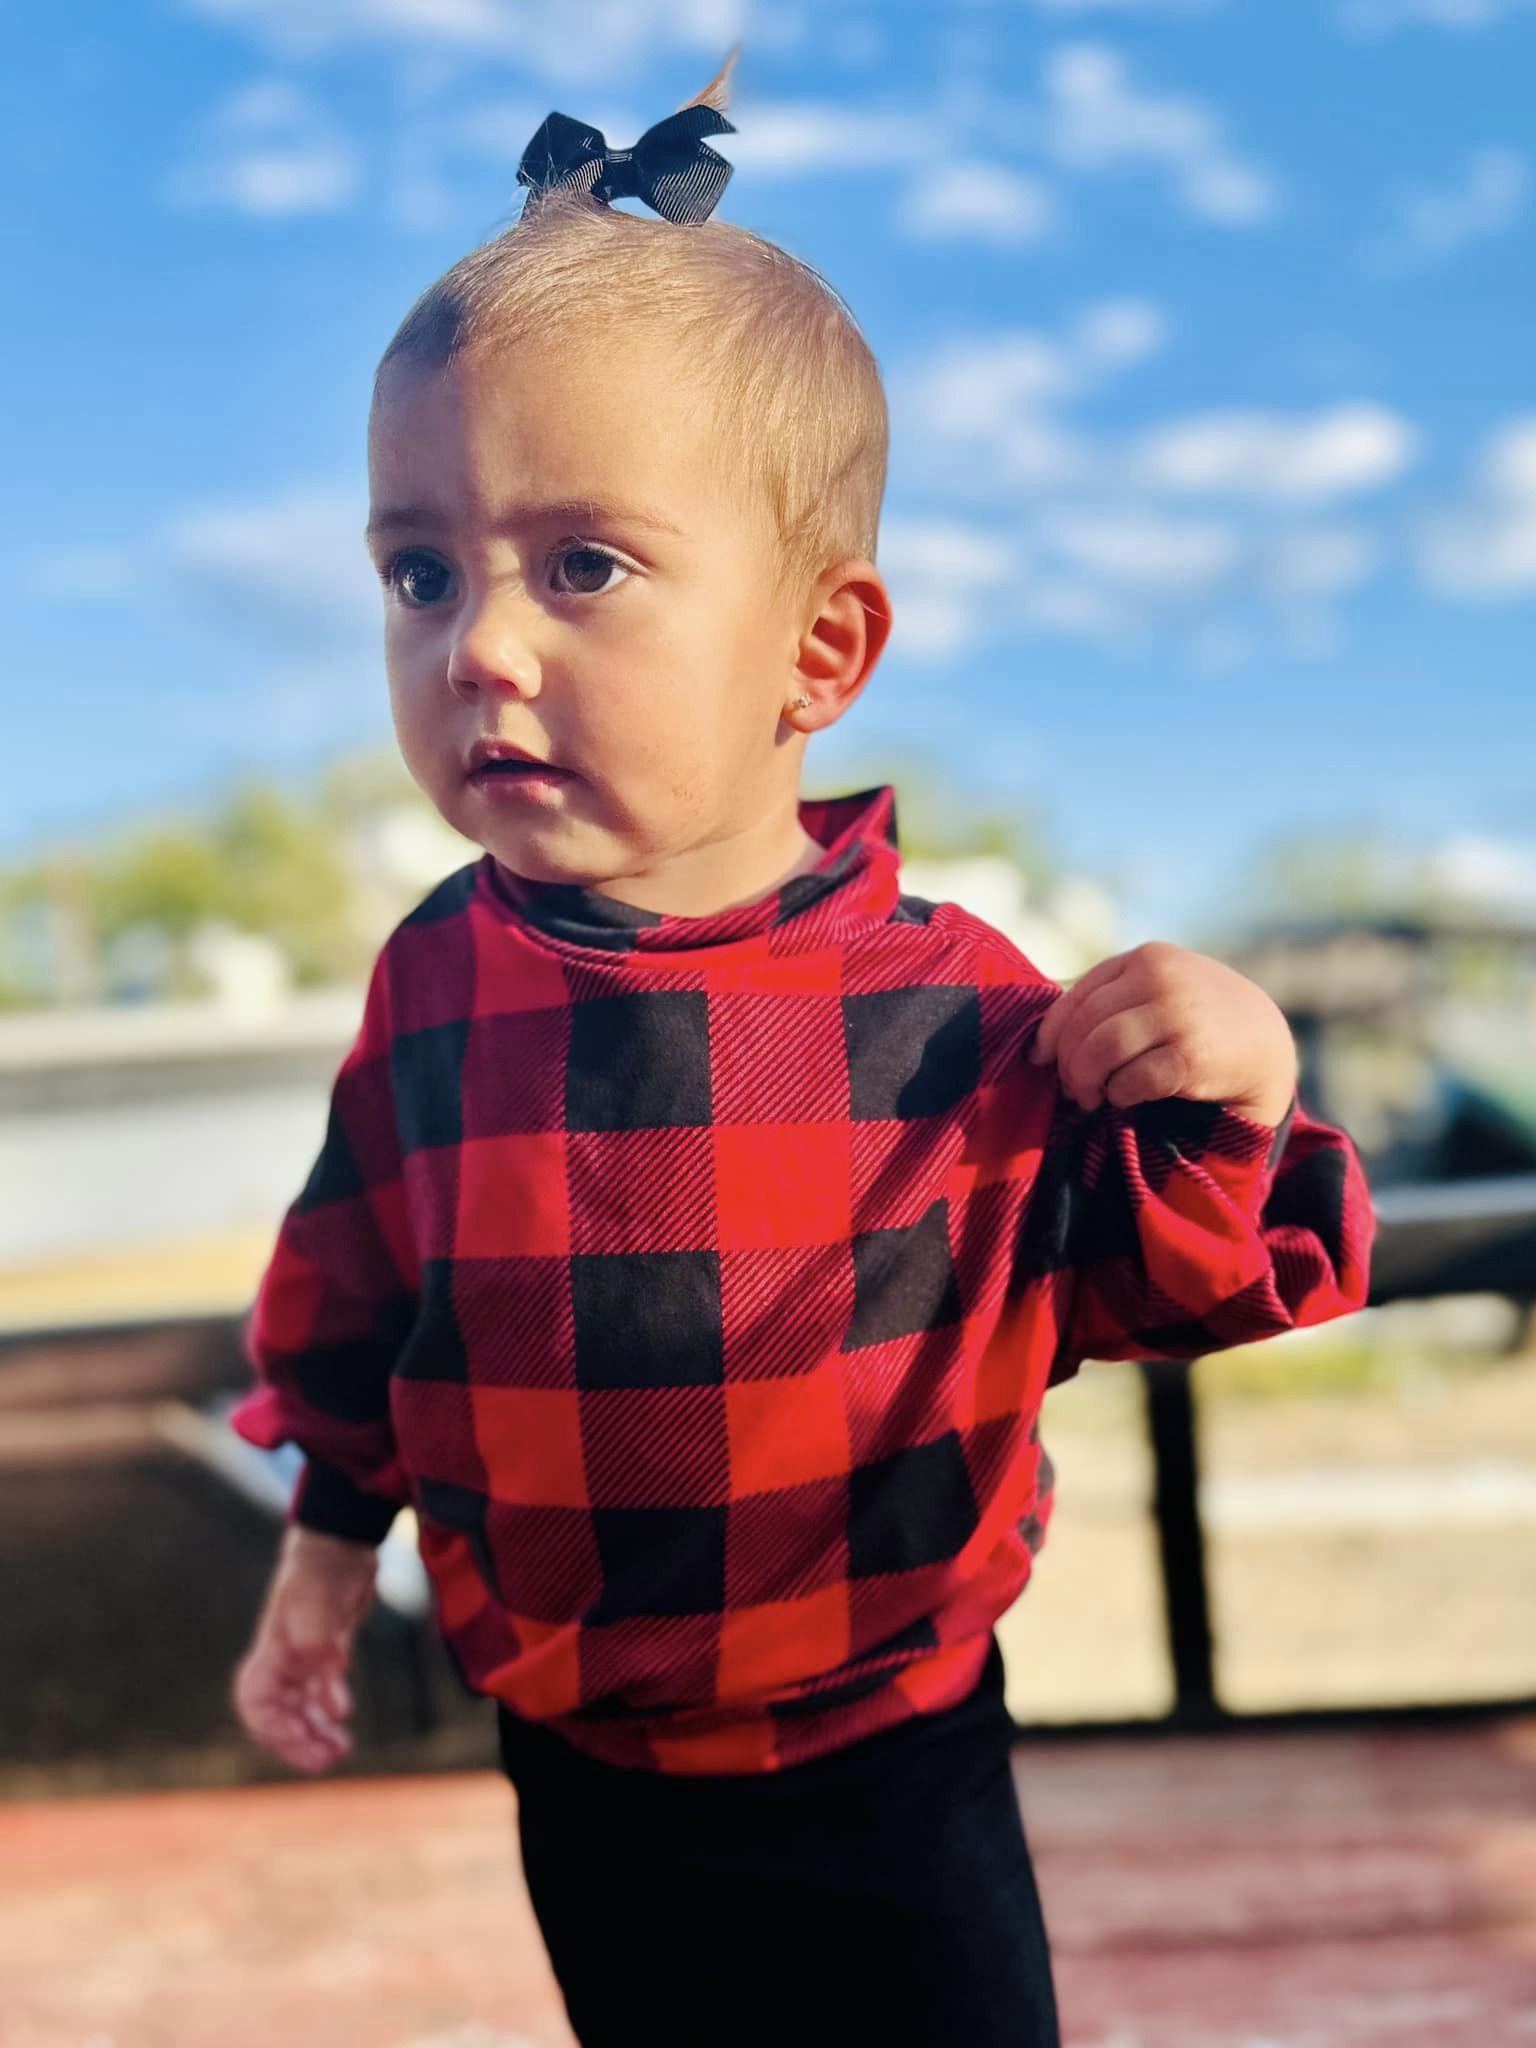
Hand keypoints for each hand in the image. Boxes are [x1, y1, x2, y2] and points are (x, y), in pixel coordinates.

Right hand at [230, 1527, 378, 1773]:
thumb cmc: (323, 1565)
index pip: (257, 1705)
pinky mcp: (325, 1649)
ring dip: (313, 1732)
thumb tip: (326, 1668)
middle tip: (328, 1758)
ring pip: (298, 1708)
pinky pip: (318, 1691)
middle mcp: (284, 1659)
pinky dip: (327, 1707)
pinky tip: (342, 1714)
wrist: (343, 1538)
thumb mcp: (318, 1597)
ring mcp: (304, 1655)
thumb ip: (317, 1633)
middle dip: (297, 1742)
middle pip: (277, 1716)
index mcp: (273, 1652)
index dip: (274, 1729)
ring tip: (339, 1749)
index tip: (303, 1738)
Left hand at [1028, 940, 1297, 1127]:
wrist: (1261, 1041)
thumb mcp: (1160, 986)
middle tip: (1072, 1087)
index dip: (1051, 1032)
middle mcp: (1161, 979)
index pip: (1078, 996)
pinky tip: (1124, 1097)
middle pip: (1085, 1026)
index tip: (1041, 1057)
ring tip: (1089, 1096)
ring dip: (1087, 1081)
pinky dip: (1120, 1093)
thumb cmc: (1196, 1016)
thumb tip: (1046, 1034)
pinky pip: (1133, 1080)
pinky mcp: (1192, 1057)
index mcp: (1146, 958)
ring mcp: (1178, 1016)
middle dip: (1069, 1063)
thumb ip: (1114, 995)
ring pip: (1103, 1051)